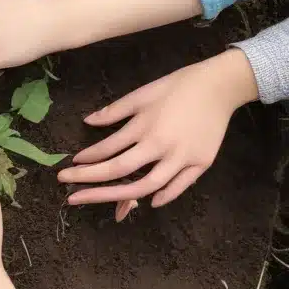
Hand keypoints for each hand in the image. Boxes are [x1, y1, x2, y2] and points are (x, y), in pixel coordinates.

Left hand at [60, 50, 258, 213]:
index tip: (72, 166)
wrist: (218, 85)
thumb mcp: (141, 93)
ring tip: (98, 201)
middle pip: (120, 172)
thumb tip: (88, 121)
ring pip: (147, 186)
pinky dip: (164, 196)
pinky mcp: (201, 163)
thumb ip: (114, 110)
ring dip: (119, 197)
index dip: (88, 160)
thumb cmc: (176, 86)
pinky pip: (180, 187)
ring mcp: (182, 158)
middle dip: (91, 184)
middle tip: (70, 195)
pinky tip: (147, 202)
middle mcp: (161, 146)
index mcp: (144, 127)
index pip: (108, 150)